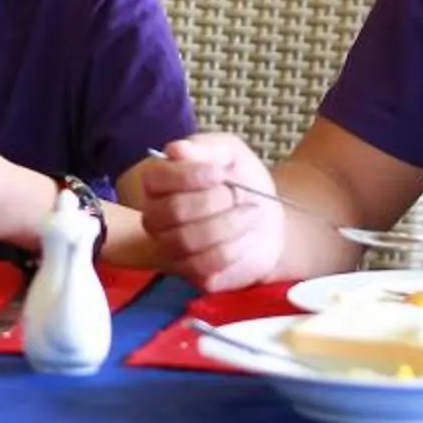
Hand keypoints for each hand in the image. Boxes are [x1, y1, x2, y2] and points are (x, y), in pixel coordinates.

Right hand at [135, 134, 284, 291]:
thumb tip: (176, 150)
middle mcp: (155, 216)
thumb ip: (205, 149)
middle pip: (174, 212)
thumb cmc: (241, 179)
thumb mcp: (229, 152)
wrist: (267, 218)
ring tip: (250, 214)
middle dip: (216, 201)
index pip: (157, 178)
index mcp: (157, 182)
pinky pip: (203, 266)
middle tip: (239, 195)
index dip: (191, 175)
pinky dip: (232, 250)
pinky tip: (246, 238)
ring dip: (228, 225)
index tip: (221, 172)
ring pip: (187, 241)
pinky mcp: (191, 274)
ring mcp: (169, 248)